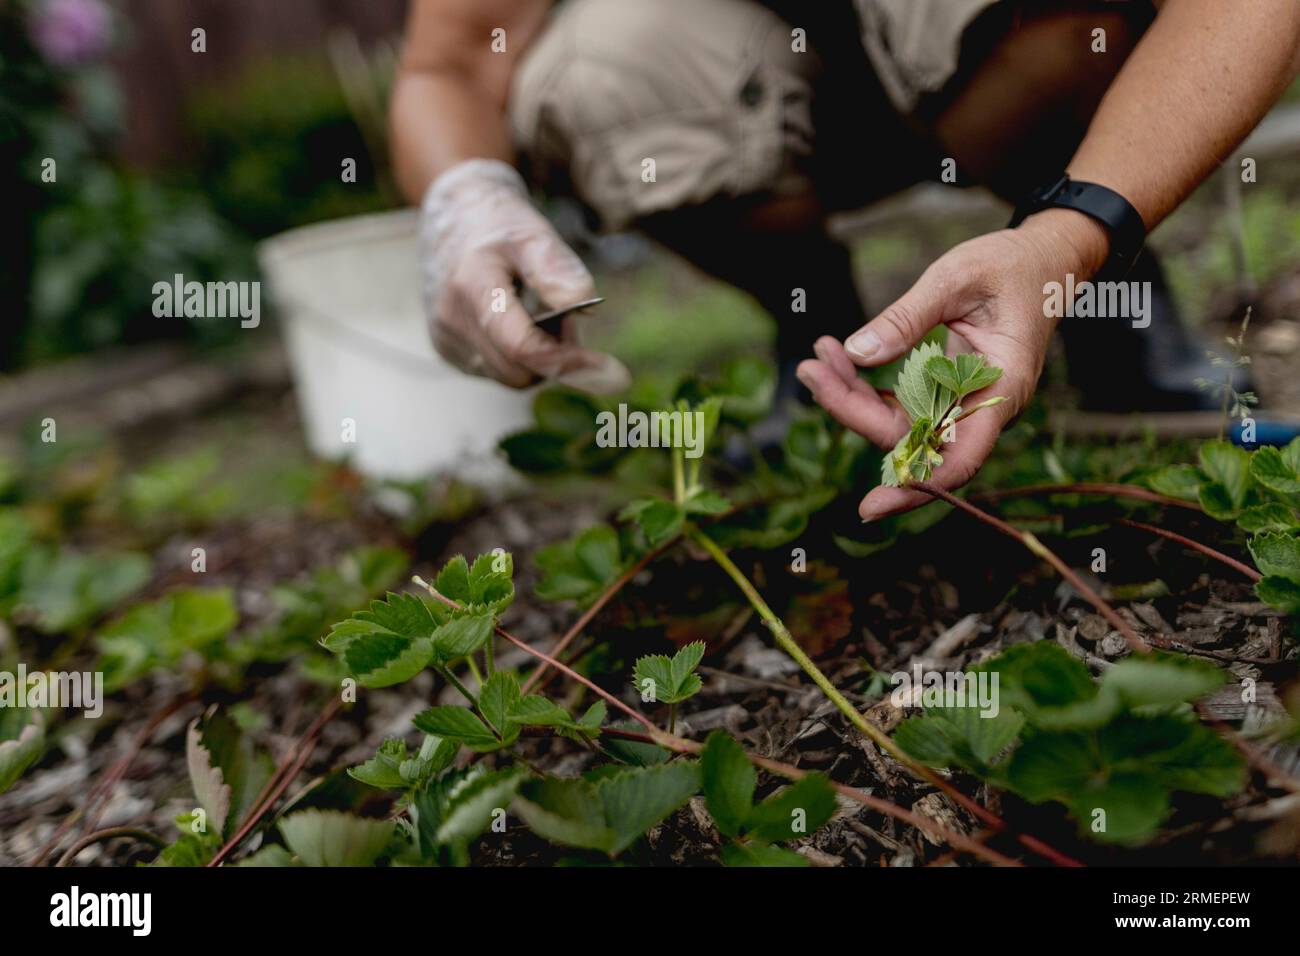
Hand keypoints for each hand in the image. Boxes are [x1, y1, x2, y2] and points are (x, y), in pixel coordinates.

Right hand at [418, 158, 630, 392]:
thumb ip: (557, 270)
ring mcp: (446, 339)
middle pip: (520, 371)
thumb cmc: (500, 228)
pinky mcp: (447, 350)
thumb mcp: (534, 235)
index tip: (609, 369)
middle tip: (567, 320)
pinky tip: (519, 326)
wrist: (454, 221)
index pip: (522, 346)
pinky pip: (496, 373)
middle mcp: (453, 319)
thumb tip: (586, 305)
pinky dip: (517, 359)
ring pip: (510, 378)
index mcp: (474, 285)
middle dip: (554, 356)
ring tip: (543, 318)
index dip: (568, 362)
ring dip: (537, 360)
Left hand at [797, 212, 1107, 520]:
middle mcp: (983, 408)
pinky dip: (864, 385)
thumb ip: (906, 318)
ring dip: (851, 396)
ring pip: (897, 423)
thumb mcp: (955, 278)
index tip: (869, 507)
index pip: (958, 460)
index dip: (914, 488)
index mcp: (1002, 389)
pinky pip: (899, 404)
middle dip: (853, 411)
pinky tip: (835, 358)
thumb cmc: (1010, 266)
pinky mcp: (945, 392)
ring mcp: (963, 403)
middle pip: (910, 438)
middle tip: (809, 370)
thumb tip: (857, 353)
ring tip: (815, 359)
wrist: (1043, 259)